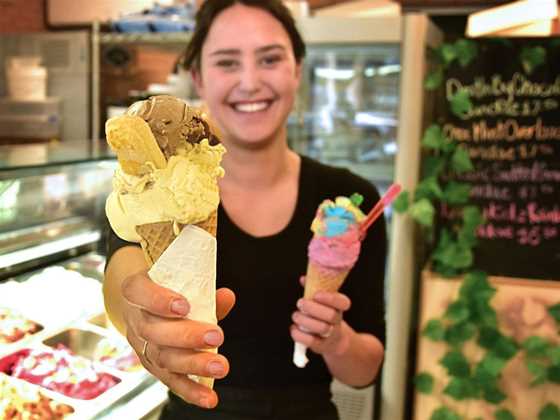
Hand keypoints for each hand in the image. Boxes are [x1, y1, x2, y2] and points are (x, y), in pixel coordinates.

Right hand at [120, 270, 234, 408]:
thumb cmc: (165, 289)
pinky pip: (170, 380)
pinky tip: (208, 398)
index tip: (184, 306)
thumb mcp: (179, 282)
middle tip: (216, 336)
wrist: (141, 302)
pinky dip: (191, 391)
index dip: (158, 300)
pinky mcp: (152, 366)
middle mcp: (135, 319)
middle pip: (154, 331)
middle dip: (186, 336)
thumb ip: (203, 291)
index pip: (138, 292)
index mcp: (136, 291)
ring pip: (162, 358)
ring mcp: (142, 345)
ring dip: (194, 364)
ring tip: (219, 366)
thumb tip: (227, 297)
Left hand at [290, 276, 351, 356]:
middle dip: (313, 308)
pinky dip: (299, 334)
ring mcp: (331, 335)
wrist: (333, 341)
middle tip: (300, 303)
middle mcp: (338, 321)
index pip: (343, 302)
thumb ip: (313, 288)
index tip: (316, 294)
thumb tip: (304, 279)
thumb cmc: (324, 315)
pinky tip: (294, 328)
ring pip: (321, 328)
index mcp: (339, 307)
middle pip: (331, 315)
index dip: (330, 298)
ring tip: (296, 315)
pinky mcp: (322, 346)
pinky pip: (311, 342)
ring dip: (305, 320)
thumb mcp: (322, 301)